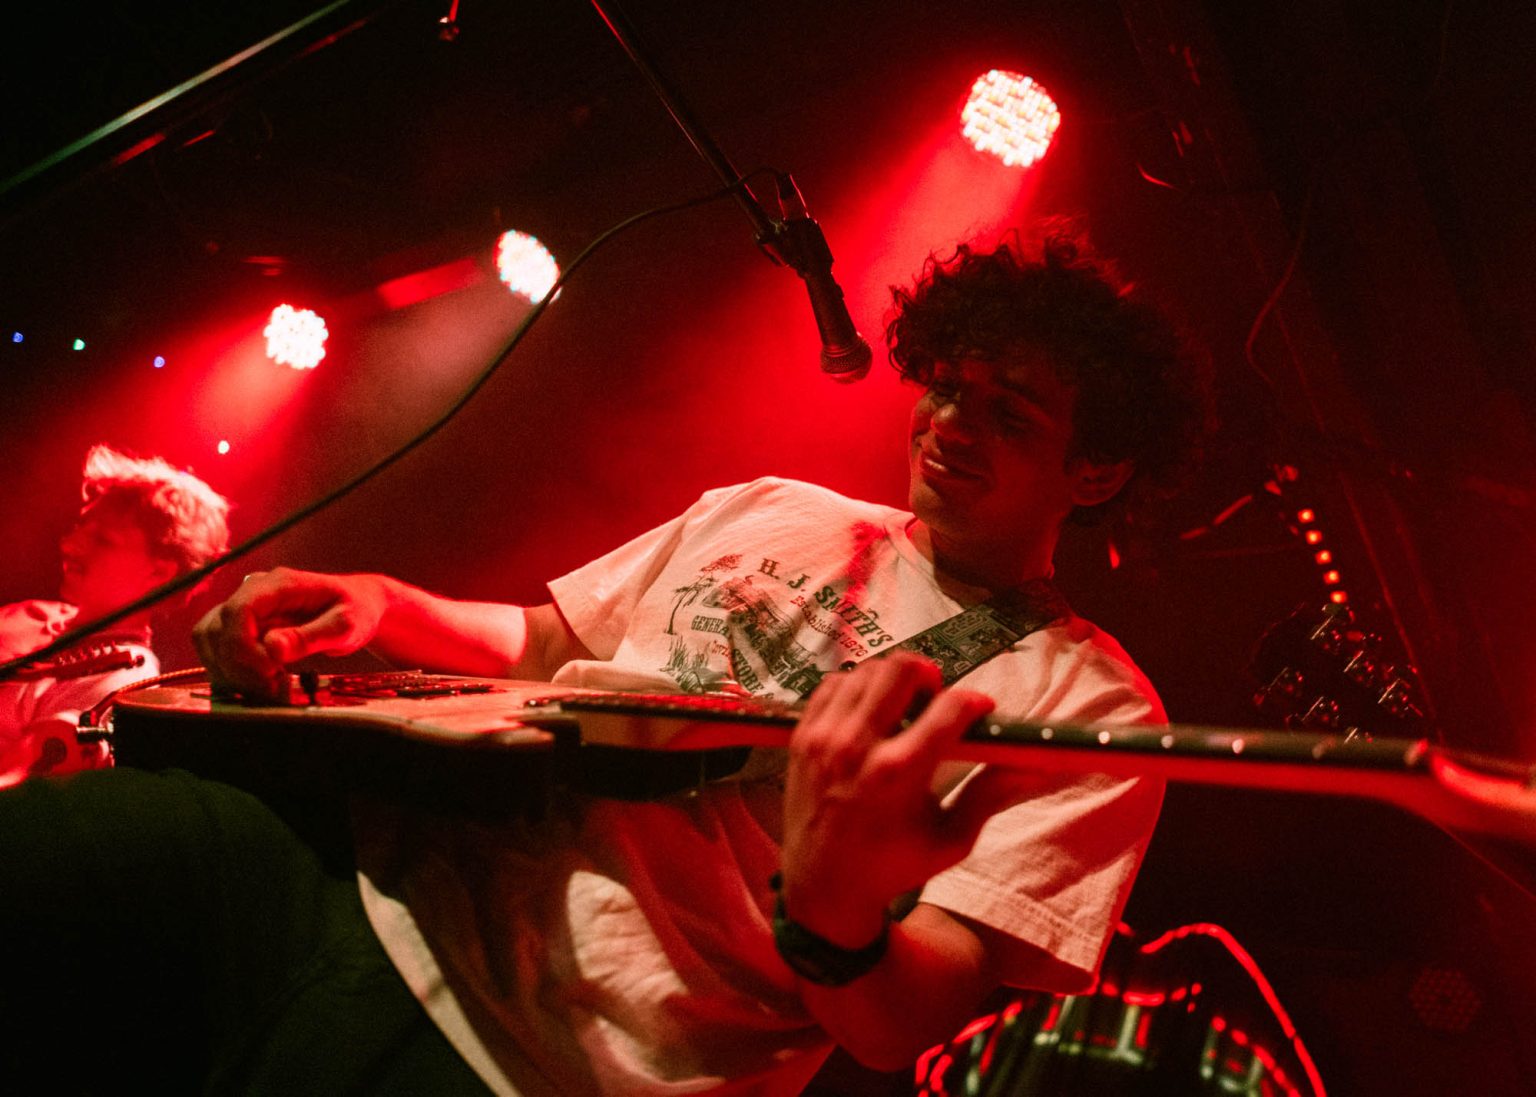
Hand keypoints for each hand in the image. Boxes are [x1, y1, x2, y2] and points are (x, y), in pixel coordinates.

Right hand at [192, 567, 386, 697]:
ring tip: (271, 688)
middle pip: (218, 629)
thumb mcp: (345, 626)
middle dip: (240, 666)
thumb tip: (272, 648)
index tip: (269, 670)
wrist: (360, 606)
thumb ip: (309, 637)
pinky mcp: (243, 627)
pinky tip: (262, 683)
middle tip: (276, 688)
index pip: (237, 610)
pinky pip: (218, 650)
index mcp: (280, 584)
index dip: (242, 646)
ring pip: (209, 640)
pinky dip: (232, 672)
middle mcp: (255, 592)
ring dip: (232, 671)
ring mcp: (246, 608)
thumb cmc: (357, 611)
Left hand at [780, 652, 1020, 947]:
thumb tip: (1034, 763)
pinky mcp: (802, 736)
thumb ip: (991, 794)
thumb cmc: (894, 867)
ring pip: (866, 671)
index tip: (981, 711)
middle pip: (901, 670)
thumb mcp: (952, 840)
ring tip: (904, 705)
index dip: (975, 702)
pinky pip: (833, 684)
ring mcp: (823, 738)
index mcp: (899, 773)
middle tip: (937, 698)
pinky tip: (870, 710)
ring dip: (893, 681)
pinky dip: (857, 687)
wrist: (824, 888)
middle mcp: (857, 747)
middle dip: (930, 676)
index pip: (949, 707)